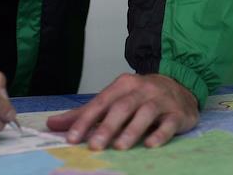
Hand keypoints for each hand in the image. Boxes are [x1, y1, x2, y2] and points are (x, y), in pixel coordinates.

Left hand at [45, 73, 198, 149]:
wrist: (180, 86)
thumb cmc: (141, 96)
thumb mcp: (114, 99)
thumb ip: (85, 113)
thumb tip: (52, 124)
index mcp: (123, 85)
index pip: (101, 102)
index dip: (85, 120)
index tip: (72, 138)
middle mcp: (141, 89)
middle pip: (122, 107)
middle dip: (107, 127)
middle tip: (94, 146)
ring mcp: (160, 100)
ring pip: (145, 113)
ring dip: (132, 130)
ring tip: (120, 147)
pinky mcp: (177, 113)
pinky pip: (168, 123)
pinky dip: (159, 134)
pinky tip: (150, 145)